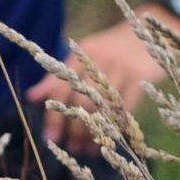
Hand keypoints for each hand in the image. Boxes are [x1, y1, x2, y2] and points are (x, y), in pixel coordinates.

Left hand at [31, 22, 166, 150]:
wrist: (147, 29)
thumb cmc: (110, 48)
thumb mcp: (82, 57)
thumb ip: (57, 77)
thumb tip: (31, 97)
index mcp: (78, 57)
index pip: (59, 89)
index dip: (54, 115)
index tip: (50, 137)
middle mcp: (96, 61)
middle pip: (80, 101)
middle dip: (74, 128)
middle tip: (71, 147)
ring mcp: (119, 69)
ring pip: (102, 107)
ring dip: (95, 131)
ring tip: (89, 150)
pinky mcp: (140, 76)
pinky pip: (127, 106)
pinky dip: (118, 125)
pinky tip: (112, 139)